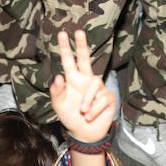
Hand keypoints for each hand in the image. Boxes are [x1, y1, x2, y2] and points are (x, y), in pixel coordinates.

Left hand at [50, 30, 116, 144]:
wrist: (84, 134)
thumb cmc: (70, 116)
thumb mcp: (58, 105)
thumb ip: (56, 91)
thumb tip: (59, 76)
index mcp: (73, 79)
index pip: (69, 60)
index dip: (65, 47)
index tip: (62, 33)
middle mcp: (85, 79)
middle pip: (86, 58)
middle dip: (82, 44)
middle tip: (79, 32)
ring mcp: (98, 88)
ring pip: (95, 83)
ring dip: (88, 99)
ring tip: (83, 111)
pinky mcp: (108, 97)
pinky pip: (103, 98)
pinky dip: (94, 109)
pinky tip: (90, 115)